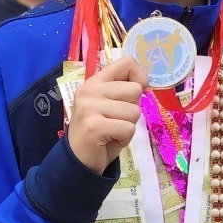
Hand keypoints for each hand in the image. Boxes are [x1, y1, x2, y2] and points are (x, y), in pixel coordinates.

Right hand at [66, 55, 146, 174]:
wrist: (79, 160)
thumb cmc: (100, 132)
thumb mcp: (110, 106)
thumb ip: (122, 92)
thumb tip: (143, 83)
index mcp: (95, 82)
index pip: (127, 63)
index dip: (139, 77)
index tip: (134, 94)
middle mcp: (89, 90)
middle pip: (134, 89)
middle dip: (132, 109)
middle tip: (115, 120)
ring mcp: (89, 107)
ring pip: (134, 111)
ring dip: (128, 126)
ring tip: (112, 131)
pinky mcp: (94, 126)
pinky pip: (128, 128)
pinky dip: (124, 138)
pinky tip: (109, 140)